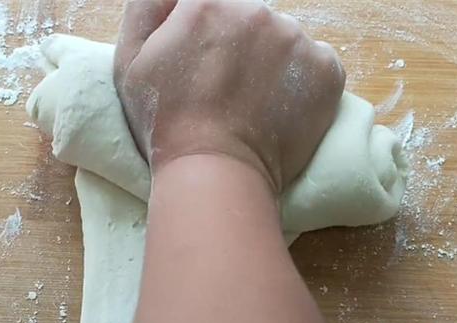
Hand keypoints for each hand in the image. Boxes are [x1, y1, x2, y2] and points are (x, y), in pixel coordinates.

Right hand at [114, 0, 345, 192]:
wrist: (215, 172)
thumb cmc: (166, 123)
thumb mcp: (130, 62)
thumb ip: (147, 8)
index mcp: (207, 2)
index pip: (212, 7)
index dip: (207, 37)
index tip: (205, 66)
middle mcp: (255, 10)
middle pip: (250, 19)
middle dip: (240, 46)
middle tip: (226, 90)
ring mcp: (296, 39)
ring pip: (284, 41)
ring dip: (271, 63)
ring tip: (252, 103)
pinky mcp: (325, 69)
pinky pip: (313, 64)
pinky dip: (300, 83)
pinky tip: (277, 109)